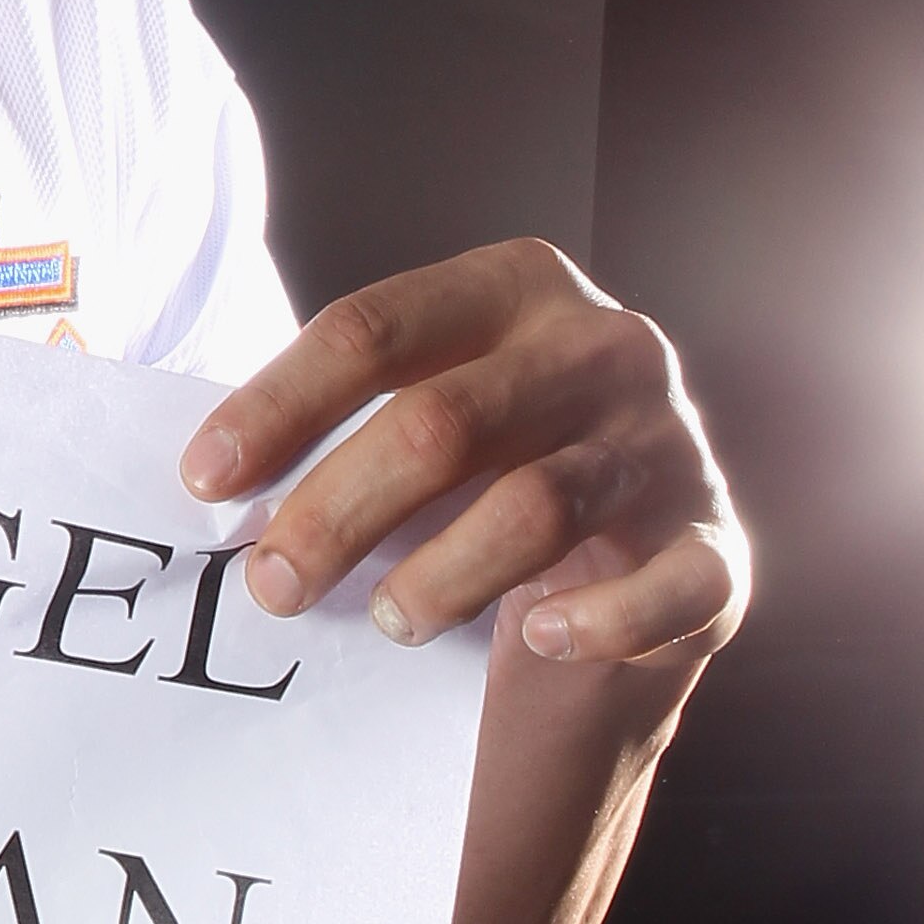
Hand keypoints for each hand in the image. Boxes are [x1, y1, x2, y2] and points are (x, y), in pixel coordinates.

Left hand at [178, 238, 746, 665]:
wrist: (642, 531)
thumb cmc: (493, 459)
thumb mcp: (424, 401)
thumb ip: (341, 421)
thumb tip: (214, 486)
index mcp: (512, 286)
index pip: (371, 329)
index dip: (277, 405)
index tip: (203, 481)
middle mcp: (602, 346)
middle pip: (440, 422)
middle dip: (337, 511)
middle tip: (271, 584)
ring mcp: (670, 443)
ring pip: (535, 507)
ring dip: (441, 576)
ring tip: (385, 620)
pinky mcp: (720, 542)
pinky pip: (665, 586)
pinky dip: (595, 622)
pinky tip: (532, 637)